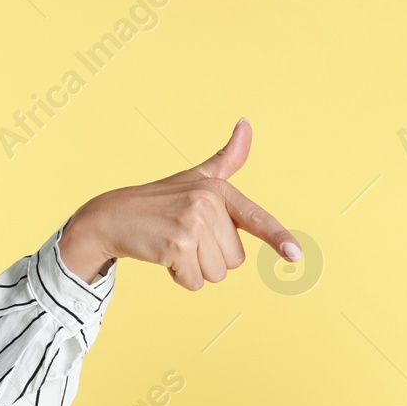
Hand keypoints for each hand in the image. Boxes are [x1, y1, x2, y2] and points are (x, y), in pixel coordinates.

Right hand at [59, 117, 301, 289]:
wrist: (111, 216)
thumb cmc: (159, 201)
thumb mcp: (196, 177)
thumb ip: (227, 159)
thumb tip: (247, 123)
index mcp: (218, 190)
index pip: (257, 218)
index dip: (278, 238)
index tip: (295, 255)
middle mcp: (208, 203)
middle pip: (235, 260)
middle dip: (210, 257)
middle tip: (184, 236)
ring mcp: (192, 223)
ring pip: (216, 274)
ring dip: (194, 268)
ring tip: (174, 245)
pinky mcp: (177, 244)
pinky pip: (195, 282)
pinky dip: (180, 277)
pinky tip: (164, 256)